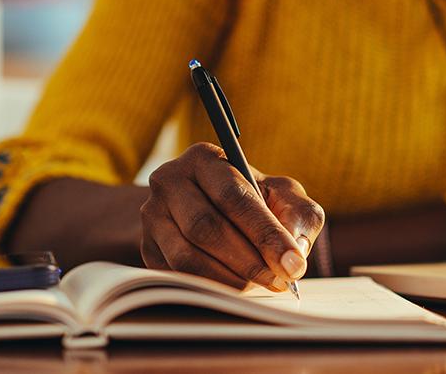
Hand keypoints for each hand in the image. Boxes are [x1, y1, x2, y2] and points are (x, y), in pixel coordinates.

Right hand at [140, 142, 325, 289]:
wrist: (212, 208)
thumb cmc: (255, 199)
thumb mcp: (282, 194)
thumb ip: (298, 214)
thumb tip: (295, 250)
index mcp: (204, 158)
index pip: (234, 197)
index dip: (265, 233)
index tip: (292, 264)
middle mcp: (169, 180)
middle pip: (206, 227)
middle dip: (248, 260)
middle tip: (279, 280)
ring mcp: (152, 216)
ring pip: (187, 256)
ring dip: (229, 278)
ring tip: (260, 284)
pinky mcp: (147, 248)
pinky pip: (175, 275)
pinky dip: (210, 286)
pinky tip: (236, 287)